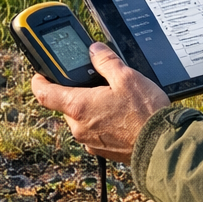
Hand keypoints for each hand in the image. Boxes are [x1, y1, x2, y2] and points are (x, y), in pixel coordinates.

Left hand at [32, 43, 170, 162]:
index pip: (43, 93)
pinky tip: (121, 116)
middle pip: (66, 104)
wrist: (162, 147)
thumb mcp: (127, 77)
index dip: (39, 80)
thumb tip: (94, 50)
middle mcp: (78, 127)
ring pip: (81, 118)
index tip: (41, 73)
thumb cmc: (145, 114)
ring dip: (91, 107)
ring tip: (114, 99)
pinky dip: (102, 122)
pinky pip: (94, 131)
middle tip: (95, 81)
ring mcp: (89, 141)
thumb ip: (106, 61)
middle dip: (77, 92)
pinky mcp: (102, 151)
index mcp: (78, 107)